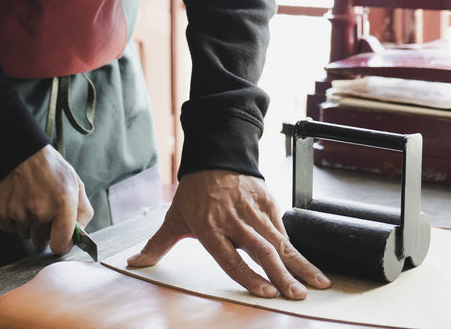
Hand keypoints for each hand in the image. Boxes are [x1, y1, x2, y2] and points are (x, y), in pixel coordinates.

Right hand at [0, 145, 93, 253]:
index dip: (61, 244)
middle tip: (44, 213)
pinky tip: (18, 203)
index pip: (61, 245)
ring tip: (31, 203)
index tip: (60, 238)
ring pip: (25, 235)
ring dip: (28, 225)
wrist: (21, 152)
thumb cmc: (50, 168)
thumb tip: (81, 235)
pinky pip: (9, 229)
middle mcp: (41, 211)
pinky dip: (13, 220)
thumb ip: (83, 212)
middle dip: (44, 232)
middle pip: (41, 243)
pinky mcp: (3, 212)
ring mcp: (20, 212)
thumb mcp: (75, 184)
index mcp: (63, 204)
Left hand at [126, 170, 329, 299]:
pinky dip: (297, 248)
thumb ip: (157, 244)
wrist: (216, 153)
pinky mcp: (269, 202)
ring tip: (316, 283)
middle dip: (282, 275)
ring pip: (279, 241)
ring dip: (299, 264)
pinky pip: (283, 229)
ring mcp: (253, 211)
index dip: (249, 276)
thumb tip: (134, 263)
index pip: (230, 258)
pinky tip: (310, 266)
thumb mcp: (174, 218)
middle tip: (297, 296)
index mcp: (209, 228)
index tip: (267, 292)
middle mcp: (233, 220)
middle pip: (261, 251)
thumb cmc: (195, 191)